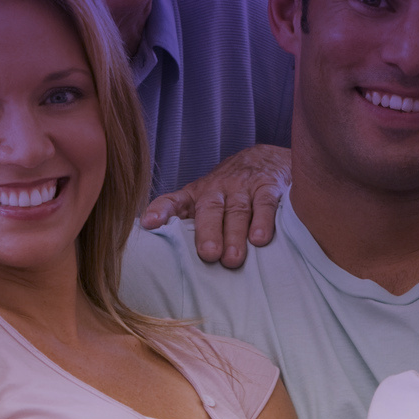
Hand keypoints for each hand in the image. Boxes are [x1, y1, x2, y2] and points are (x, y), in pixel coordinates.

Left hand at [139, 145, 291, 267]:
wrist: (266, 157)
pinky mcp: (268, 186)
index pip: (173, 201)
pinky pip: (264, 203)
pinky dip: (263, 221)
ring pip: (237, 210)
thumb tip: (167, 260)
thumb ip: (189, 225)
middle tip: (208, 254)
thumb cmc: (229, 191)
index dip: (161, 210)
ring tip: (233, 259)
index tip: (149, 224)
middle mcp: (217, 189)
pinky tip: (259, 239)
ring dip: (235, 234)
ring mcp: (243, 187)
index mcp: (196, 195)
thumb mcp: (205, 201)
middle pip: (210, 209)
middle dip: (208, 232)